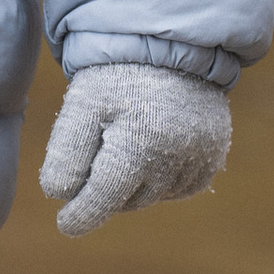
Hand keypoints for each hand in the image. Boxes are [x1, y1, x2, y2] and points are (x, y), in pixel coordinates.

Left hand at [39, 63, 231, 237]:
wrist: (172, 48)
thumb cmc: (119, 76)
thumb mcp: (82, 105)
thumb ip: (67, 152)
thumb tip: (60, 196)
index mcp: (138, 144)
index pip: (103, 198)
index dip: (81, 215)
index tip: (65, 224)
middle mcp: (175, 159)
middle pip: (126, 200)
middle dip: (105, 188)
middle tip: (98, 148)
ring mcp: (200, 160)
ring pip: (152, 197)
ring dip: (132, 185)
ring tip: (125, 141)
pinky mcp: (214, 158)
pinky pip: (179, 188)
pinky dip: (160, 179)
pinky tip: (150, 149)